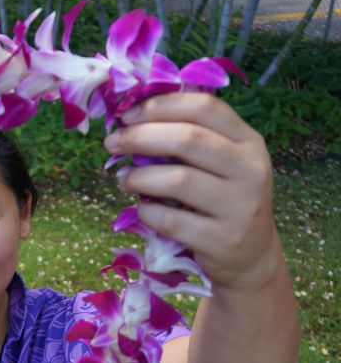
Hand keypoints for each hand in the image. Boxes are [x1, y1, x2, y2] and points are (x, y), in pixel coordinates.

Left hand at [104, 92, 278, 290]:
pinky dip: (147, 211)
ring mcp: (240, 206)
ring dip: (139, 177)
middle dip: (140, 137)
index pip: (204, 107)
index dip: (160, 106)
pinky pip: (171, 219)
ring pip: (178, 180)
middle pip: (188, 139)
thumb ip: (190, 140)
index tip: (126, 115)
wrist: (249, 256)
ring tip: (124, 180)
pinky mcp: (222, 239)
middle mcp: (250, 169)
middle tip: (112, 143)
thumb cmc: (222, 201)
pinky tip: (142, 208)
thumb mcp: (221, 164)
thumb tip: (131, 121)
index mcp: (248, 141)